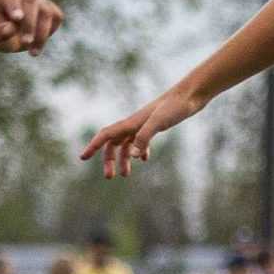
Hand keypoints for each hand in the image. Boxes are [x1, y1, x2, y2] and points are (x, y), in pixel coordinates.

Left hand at [0, 0, 62, 53]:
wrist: (10, 31)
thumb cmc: (0, 33)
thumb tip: (10, 29)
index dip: (14, 7)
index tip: (17, 18)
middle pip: (31, 3)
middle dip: (30, 25)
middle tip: (25, 43)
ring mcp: (40, 1)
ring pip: (47, 11)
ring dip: (42, 33)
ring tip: (33, 52)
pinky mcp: (52, 9)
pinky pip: (57, 17)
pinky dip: (50, 31)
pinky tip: (38, 44)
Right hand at [78, 88, 204, 177]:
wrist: (190, 95)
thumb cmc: (174, 107)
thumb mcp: (158, 123)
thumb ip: (143, 138)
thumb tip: (131, 156)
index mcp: (131, 123)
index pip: (106, 135)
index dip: (93, 146)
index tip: (82, 158)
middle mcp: (134, 124)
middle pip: (114, 143)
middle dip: (109, 160)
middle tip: (109, 177)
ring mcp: (144, 125)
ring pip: (126, 144)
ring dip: (123, 159)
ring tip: (126, 175)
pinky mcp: (155, 125)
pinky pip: (141, 140)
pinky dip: (139, 151)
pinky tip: (144, 159)